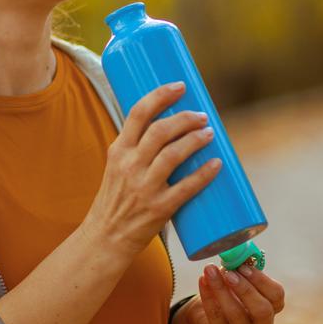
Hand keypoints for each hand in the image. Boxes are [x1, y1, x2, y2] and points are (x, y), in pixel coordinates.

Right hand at [82, 82, 222, 261]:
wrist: (105, 237)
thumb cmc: (116, 200)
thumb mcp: (117, 167)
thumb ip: (138, 150)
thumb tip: (174, 130)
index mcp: (118, 151)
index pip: (138, 113)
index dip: (161, 95)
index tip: (179, 86)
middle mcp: (129, 166)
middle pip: (159, 130)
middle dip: (184, 118)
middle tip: (201, 116)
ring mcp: (144, 188)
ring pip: (172, 155)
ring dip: (194, 140)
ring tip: (209, 133)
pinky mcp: (158, 209)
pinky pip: (186, 188)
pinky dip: (203, 174)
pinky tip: (216, 164)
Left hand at [175, 262, 285, 323]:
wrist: (206, 315)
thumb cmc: (228, 292)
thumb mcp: (238, 280)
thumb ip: (240, 269)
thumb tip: (235, 253)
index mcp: (272, 306)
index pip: (276, 295)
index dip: (261, 280)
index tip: (243, 266)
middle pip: (262, 310)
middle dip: (245, 289)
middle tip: (229, 273)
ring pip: (236, 314)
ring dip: (221, 289)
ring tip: (209, 271)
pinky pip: (215, 316)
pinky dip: (208, 296)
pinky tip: (202, 280)